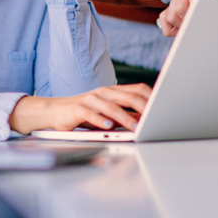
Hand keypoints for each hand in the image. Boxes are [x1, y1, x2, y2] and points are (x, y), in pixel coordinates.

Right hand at [9, 84, 152, 134]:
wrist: (54, 111)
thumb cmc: (83, 113)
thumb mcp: (107, 112)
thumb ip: (125, 113)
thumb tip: (146, 119)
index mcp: (113, 91)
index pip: (137, 89)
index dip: (151, 98)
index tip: (163, 108)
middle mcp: (104, 92)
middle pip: (128, 96)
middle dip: (143, 107)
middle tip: (154, 118)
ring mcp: (90, 99)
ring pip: (111, 106)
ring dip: (125, 118)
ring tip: (135, 128)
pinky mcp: (77, 109)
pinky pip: (91, 113)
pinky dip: (100, 120)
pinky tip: (108, 126)